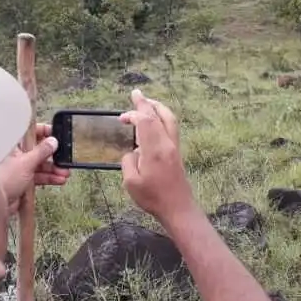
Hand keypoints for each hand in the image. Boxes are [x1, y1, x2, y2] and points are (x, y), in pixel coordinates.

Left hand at [0, 123, 69, 214]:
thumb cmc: (5, 177)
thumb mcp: (26, 162)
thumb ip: (42, 151)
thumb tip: (53, 141)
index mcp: (15, 145)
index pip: (31, 132)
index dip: (44, 132)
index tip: (58, 135)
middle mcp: (17, 155)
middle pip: (38, 150)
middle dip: (53, 155)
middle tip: (65, 158)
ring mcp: (21, 168)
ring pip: (40, 165)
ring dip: (53, 168)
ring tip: (65, 173)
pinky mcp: (24, 181)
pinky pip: (39, 177)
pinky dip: (48, 178)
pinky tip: (60, 180)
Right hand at [119, 89, 195, 220]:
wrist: (178, 208)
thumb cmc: (153, 197)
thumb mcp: (131, 182)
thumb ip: (128, 162)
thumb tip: (132, 152)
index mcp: (154, 149)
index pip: (145, 121)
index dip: (133, 114)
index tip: (122, 118)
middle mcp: (167, 144)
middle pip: (158, 115)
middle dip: (145, 103)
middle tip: (136, 93)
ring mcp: (174, 147)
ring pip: (169, 118)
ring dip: (157, 108)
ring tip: (147, 102)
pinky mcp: (177, 152)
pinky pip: (171, 127)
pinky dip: (162, 118)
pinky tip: (154, 121)